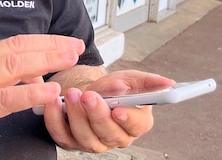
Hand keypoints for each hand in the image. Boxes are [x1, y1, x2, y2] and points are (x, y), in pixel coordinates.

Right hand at [0, 34, 84, 158]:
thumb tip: (32, 75)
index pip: (15, 44)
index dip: (44, 43)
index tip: (66, 44)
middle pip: (19, 47)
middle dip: (51, 46)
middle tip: (76, 46)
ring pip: (15, 65)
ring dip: (46, 60)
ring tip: (69, 61)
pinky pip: (5, 98)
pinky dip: (30, 92)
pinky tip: (49, 91)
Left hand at [43, 69, 173, 152]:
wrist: (87, 91)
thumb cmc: (111, 89)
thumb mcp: (130, 79)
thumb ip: (148, 81)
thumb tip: (167, 83)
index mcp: (135, 123)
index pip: (136, 126)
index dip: (128, 119)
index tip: (119, 109)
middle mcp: (115, 137)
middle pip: (109, 133)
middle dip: (98, 114)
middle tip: (89, 96)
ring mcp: (92, 142)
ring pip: (86, 137)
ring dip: (77, 116)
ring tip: (72, 95)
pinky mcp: (70, 140)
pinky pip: (61, 135)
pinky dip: (55, 119)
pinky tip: (54, 103)